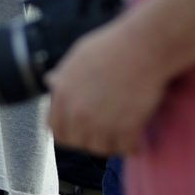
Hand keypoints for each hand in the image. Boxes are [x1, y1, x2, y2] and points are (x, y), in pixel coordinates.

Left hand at [46, 19, 169, 155]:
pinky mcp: (126, 127)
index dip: (69, 131)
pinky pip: (125, 148)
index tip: (81, 129)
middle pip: (77, 142)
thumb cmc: (114, 45)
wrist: (144, 46)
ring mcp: (100, 122)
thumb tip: (50, 80)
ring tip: (121, 136)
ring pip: (100, 149)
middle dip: (90, 139)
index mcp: (62, 95)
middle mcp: (77, 112)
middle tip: (105, 133)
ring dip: (111, 144)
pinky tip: (136, 140)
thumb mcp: (78, 56)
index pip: (55, 129)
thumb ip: (64, 74)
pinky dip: (131, 146)